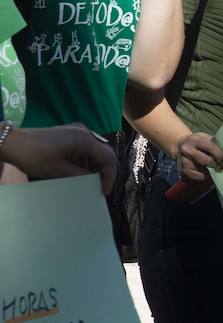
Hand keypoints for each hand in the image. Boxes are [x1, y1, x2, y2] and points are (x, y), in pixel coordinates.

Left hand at [1, 124, 116, 193]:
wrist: (12, 143)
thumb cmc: (34, 156)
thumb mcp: (59, 171)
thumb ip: (82, 175)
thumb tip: (95, 182)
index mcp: (85, 139)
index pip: (109, 158)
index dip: (110, 176)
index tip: (104, 191)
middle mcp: (84, 132)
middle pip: (104, 152)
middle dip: (104, 170)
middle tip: (100, 187)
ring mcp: (76, 131)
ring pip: (95, 150)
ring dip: (94, 166)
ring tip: (90, 182)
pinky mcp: (68, 134)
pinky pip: (84, 148)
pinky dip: (85, 161)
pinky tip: (79, 172)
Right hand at [174, 131, 222, 181]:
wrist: (180, 145)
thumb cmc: (198, 142)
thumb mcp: (204, 137)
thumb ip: (214, 143)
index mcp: (195, 140)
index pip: (210, 147)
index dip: (219, 154)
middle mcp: (188, 150)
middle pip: (205, 160)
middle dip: (216, 164)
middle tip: (221, 167)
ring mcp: (184, 161)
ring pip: (201, 170)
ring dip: (211, 172)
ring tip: (215, 170)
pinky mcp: (182, 170)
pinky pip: (196, 176)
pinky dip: (204, 177)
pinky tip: (207, 174)